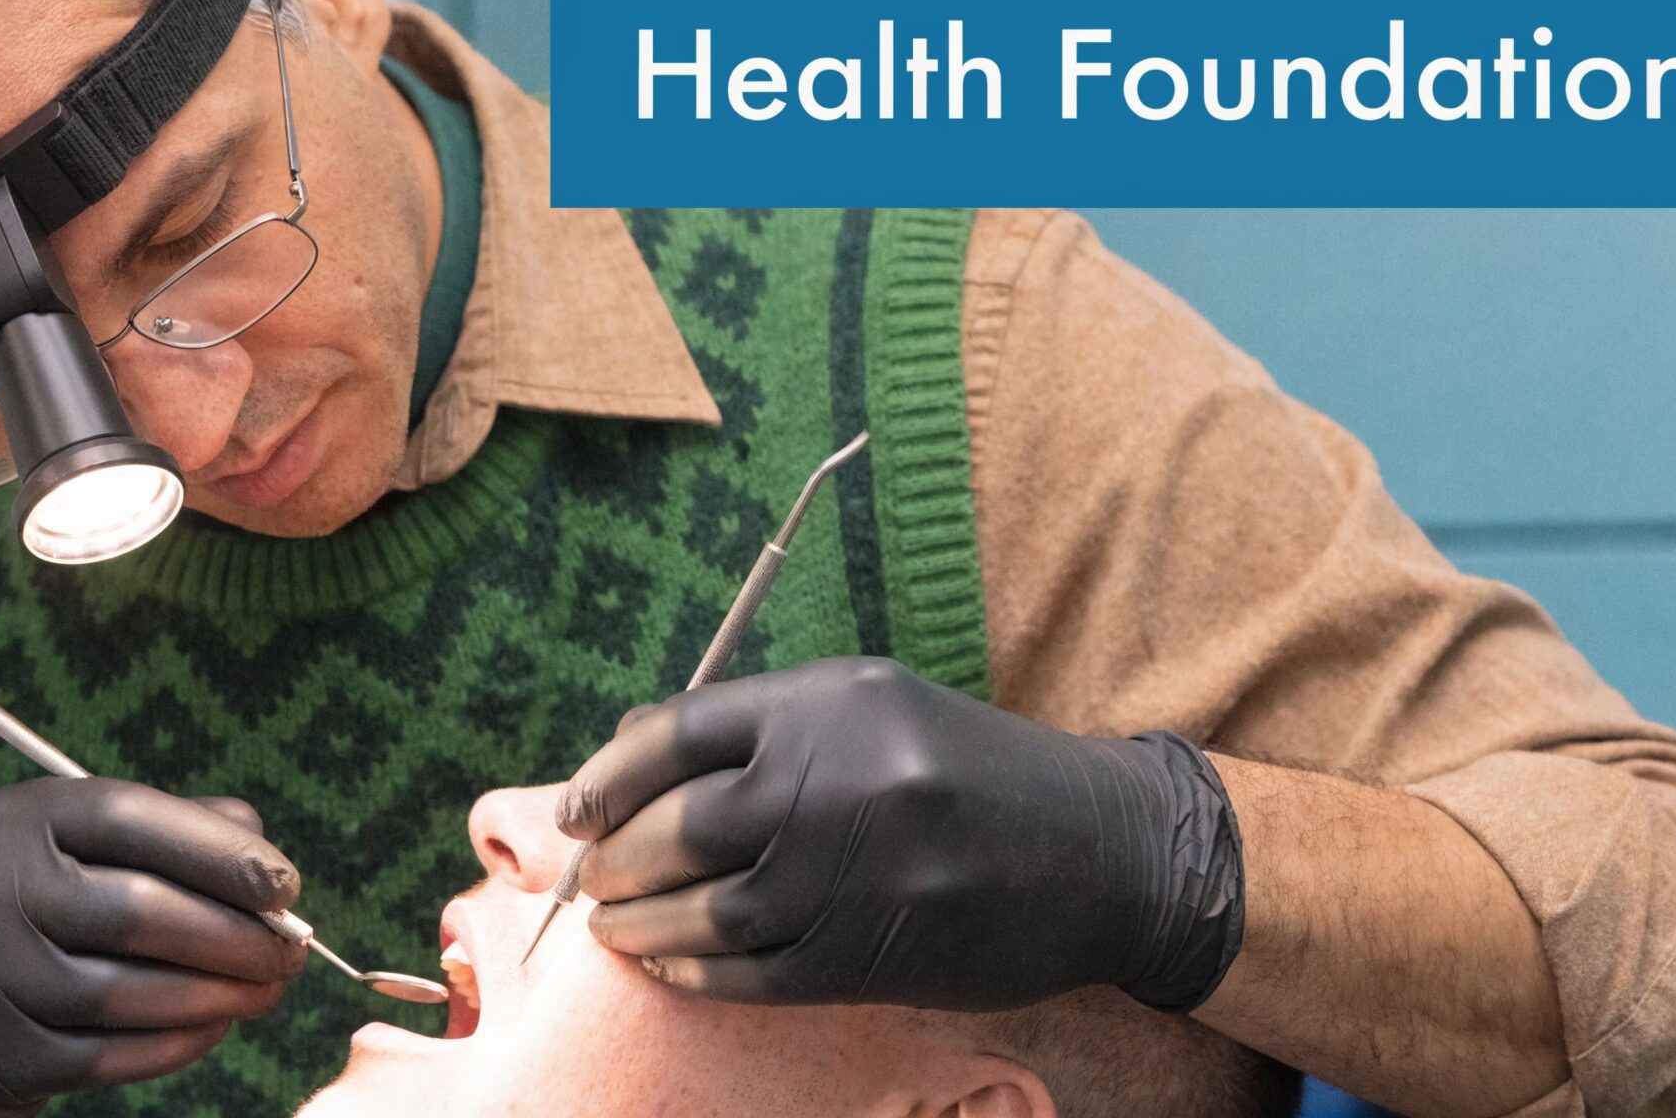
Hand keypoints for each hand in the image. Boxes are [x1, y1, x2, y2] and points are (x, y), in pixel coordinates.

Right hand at [0, 780, 307, 1116]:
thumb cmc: (49, 902)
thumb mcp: (89, 844)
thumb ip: (180, 831)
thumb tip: (267, 870)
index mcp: (12, 818)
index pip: (124, 818)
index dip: (216, 851)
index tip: (287, 885)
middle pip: (131, 911)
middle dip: (231, 935)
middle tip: (292, 952)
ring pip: (121, 994)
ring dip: (214, 996)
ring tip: (265, 991)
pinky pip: (102, 1057)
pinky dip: (174, 1044)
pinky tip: (215, 1026)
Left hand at [556, 656, 1243, 1013]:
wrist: (1098, 851)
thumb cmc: (968, 769)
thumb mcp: (873, 704)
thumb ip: (761, 724)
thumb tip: (628, 762)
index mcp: (830, 703)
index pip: (675, 733)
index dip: (607, 776)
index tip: (577, 808)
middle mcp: (834, 780)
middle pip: (675, 825)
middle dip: (611, 856)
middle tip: (587, 874)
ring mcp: (850, 873)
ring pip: (701, 908)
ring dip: (637, 922)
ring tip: (611, 924)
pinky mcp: (868, 954)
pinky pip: (748, 972)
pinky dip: (692, 970)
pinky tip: (667, 964)